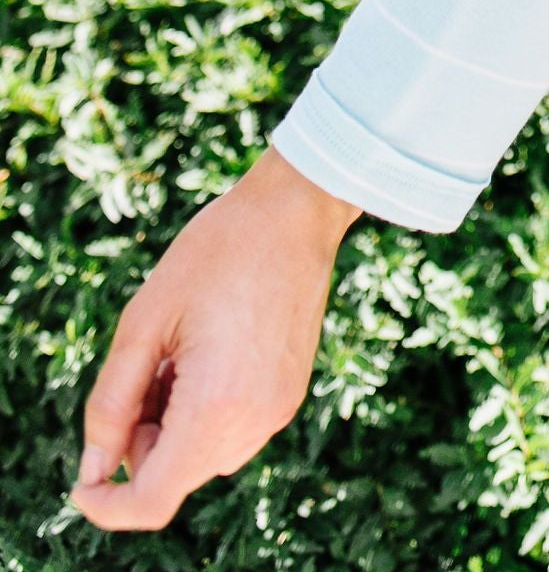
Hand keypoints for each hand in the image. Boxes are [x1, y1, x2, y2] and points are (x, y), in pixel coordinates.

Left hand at [71, 149, 359, 533]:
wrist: (295, 211)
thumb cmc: (216, 252)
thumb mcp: (143, 320)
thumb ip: (111, 403)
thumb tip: (94, 467)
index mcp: (215, 405)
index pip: (151, 499)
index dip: (107, 503)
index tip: (86, 474)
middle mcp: (254, 422)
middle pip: (173, 477)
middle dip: (142, 442)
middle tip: (145, 369)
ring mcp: (278, 411)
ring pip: (201, 458)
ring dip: (173, 427)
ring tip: (180, 354)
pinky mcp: (288, 396)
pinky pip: (232, 434)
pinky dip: (205, 414)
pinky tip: (208, 354)